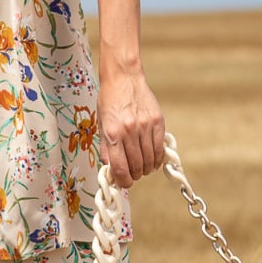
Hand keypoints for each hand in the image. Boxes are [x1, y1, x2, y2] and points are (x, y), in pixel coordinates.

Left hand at [98, 68, 165, 187]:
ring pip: (150, 160)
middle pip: (136, 165)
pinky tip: (153, 161)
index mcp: (113, 133)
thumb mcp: (102, 124)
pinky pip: (160, 148)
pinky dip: (157, 159)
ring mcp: (145, 126)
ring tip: (142, 169)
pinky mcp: (158, 121)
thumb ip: (107, 148)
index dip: (123, 181)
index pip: (120, 167)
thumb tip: (111, 170)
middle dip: (135, 176)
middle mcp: (130, 131)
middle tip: (133, 176)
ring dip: (146, 169)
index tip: (125, 183)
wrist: (124, 78)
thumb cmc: (110, 101)